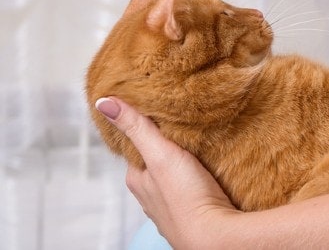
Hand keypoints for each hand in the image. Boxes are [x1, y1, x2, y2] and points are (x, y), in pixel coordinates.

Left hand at [95, 97, 238, 248]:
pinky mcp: (194, 211)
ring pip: (174, 175)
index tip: (161, 110)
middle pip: (156, 160)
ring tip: (201, 144)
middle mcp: (150, 194)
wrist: (215, 236)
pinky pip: (192, 187)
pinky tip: (210, 171)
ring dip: (184, 162)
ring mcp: (171, 205)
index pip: (137, 145)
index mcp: (138, 179)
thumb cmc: (186, 198)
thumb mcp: (159, 154)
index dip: (147, 126)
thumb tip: (104, 101)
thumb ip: (136, 127)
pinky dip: (198, 177)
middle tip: (185, 124)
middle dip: (168, 144)